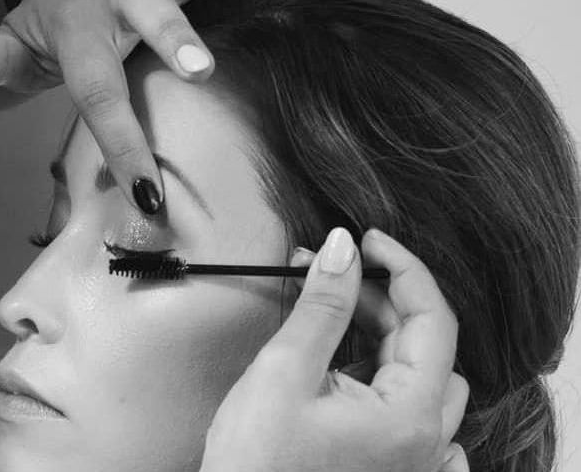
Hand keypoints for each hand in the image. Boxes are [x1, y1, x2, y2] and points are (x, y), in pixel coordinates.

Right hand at [199, 228, 470, 471]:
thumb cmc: (255, 464)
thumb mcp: (284, 371)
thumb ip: (322, 306)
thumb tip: (342, 249)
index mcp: (410, 416)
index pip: (433, 319)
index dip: (402, 268)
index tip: (367, 241)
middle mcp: (425, 442)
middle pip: (429, 348)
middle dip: (384, 302)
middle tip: (333, 276)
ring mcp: (412, 462)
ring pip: (423, 381)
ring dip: (386, 341)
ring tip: (334, 319)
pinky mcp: (390, 469)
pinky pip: (414, 418)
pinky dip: (388, 382)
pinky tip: (352, 373)